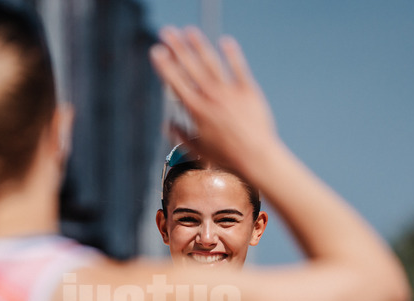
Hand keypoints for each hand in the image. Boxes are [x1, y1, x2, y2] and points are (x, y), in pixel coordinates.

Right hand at [149, 26, 278, 183]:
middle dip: (176, 47)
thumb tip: (167, 125)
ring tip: (189, 31)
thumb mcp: (198, 149)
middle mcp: (211, 97)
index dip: (164, 65)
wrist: (256, 157)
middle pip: (190, 66)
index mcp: (196, 110)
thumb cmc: (227, 157)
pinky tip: (225, 41)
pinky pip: (238, 67)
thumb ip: (180, 134)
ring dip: (199, 44)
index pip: (175, 82)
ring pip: (211, 62)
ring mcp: (230, 92)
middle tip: (166, 32)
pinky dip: (231, 53)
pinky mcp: (248, 91)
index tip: (156, 51)